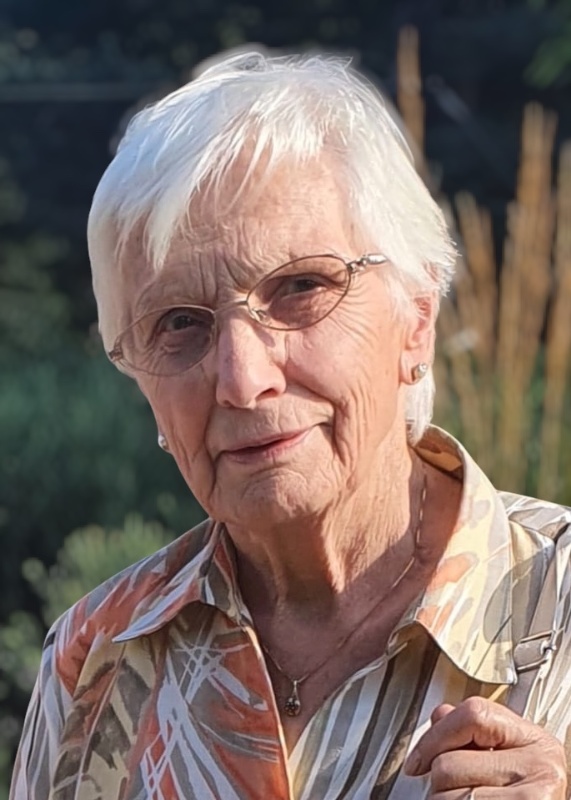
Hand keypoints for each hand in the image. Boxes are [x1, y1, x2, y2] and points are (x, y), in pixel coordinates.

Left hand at [403, 697, 566, 797]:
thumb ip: (473, 733)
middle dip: (442, 781)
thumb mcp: (507, 759)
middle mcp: (540, 767)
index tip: (417, 760)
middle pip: (450, 762)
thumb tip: (440, 715)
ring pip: (446, 793)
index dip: (436, 735)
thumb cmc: (523, 797)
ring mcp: (533, 797)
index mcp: (536, 741)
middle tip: (462, 791)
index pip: (473, 714)